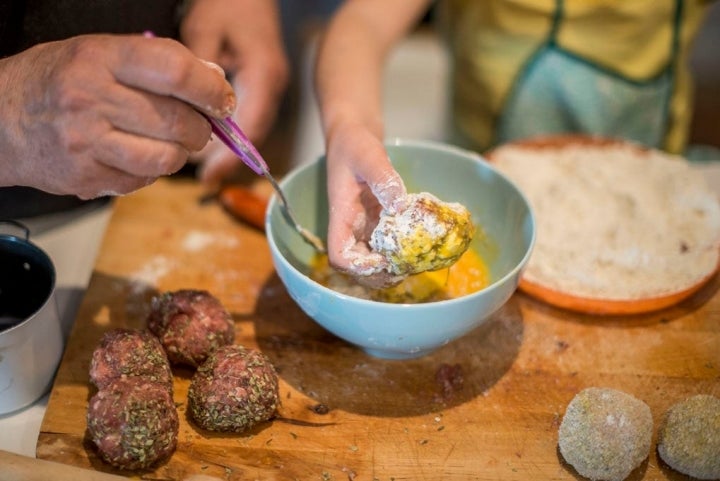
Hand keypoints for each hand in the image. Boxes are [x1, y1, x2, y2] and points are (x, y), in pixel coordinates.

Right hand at [0, 34, 235, 198]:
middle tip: (199, 127)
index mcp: (99, 58)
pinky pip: (145, 180)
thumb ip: (156, 62)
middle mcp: (91, 98)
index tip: (222, 100)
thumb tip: (212, 77)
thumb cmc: (56, 82)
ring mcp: (87, 142)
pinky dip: (152, 170)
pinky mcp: (87, 177)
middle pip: (178, 121)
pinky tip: (136, 155)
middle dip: (202, 128)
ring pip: (168, 158)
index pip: (174, 71)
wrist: (0, 122)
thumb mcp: (99, 53)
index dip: (210, 88)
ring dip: (180, 153)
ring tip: (169, 142)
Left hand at [180, 0, 288, 184]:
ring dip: (230, 146)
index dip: (229, 156)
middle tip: (204, 177)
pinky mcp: (262, 81)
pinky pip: (249, 114)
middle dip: (229, 157)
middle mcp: (272, 85)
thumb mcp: (204, 30)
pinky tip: (211, 137)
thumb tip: (185, 110)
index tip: (209, 176)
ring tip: (205, 165)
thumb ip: (197, 72)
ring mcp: (270, 84)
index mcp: (263, 75)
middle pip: (253, 133)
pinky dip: (232, 130)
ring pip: (252, 126)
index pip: (249, 128)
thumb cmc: (227, 2)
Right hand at [325, 123, 407, 287]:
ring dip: (392, 267)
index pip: (339, 255)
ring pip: (373, 261)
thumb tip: (400, 204)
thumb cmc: (354, 144)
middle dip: (381, 273)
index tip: (383, 259)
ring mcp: (365, 228)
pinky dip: (400, 252)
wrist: (354, 136)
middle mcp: (352, 228)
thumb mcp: (368, 155)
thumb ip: (382, 178)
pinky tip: (420, 245)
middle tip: (409, 265)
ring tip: (417, 260)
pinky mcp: (378, 223)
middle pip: (357, 268)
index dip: (359, 266)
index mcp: (342, 216)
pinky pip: (386, 246)